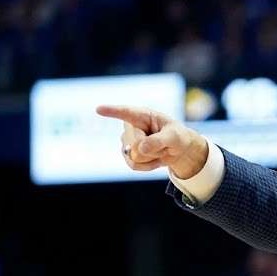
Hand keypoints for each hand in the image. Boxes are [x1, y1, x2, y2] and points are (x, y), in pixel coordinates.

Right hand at [95, 105, 209, 179]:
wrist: (178, 150)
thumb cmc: (176, 137)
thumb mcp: (174, 136)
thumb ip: (159, 140)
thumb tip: (140, 149)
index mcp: (142, 115)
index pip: (125, 112)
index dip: (112, 111)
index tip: (99, 109)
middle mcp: (130, 127)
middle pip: (135, 144)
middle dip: (153, 149)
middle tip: (164, 144)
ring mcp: (126, 141)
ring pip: (135, 157)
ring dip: (152, 157)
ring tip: (159, 149)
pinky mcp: (127, 155)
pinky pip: (134, 165)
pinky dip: (148, 166)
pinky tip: (154, 159)